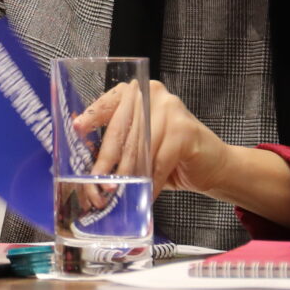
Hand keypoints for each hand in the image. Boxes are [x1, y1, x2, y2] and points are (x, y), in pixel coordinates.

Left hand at [78, 79, 289, 223]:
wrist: (213, 165)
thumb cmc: (171, 155)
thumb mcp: (140, 145)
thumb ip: (119, 144)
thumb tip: (86, 163)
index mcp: (137, 93)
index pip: (109, 103)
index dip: (92, 117)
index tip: (76, 128)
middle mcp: (152, 95)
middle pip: (121, 129)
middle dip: (106, 161)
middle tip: (94, 184)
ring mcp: (170, 109)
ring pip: (139, 147)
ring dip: (126, 175)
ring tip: (115, 194)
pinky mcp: (184, 130)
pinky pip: (159, 161)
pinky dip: (150, 181)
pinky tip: (144, 195)